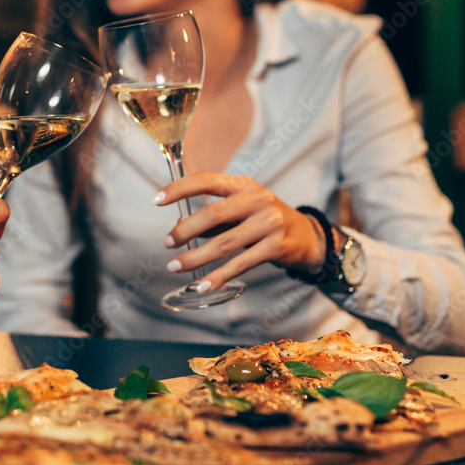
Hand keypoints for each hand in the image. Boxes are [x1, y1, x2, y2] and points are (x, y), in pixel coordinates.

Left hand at [155, 173, 324, 288]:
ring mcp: (269, 223)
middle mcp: (258, 200)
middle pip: (213, 214)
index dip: (178, 189)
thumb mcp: (242, 209)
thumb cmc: (265, 220)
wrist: (308, 237)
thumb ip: (214, 217)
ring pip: (224, 243)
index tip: (156, 200)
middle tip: (168, 242)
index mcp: (244, 184)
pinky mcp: (276, 247)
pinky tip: (202, 284)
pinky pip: (240, 263)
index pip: (206, 180)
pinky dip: (218, 276)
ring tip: (175, 266)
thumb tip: (178, 228)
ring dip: (195, 257)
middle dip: (186, 230)